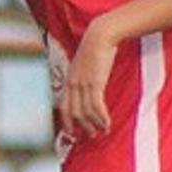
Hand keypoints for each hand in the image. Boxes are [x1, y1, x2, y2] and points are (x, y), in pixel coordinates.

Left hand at [63, 24, 117, 138]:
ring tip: (103, 131)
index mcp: (68, 80)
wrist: (100, 36)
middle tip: (91, 135)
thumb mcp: (85, 63)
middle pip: (74, 113)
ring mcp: (83, 84)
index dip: (67, 121)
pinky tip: (108, 124)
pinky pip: (96, 106)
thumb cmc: (96, 47)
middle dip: (82, 126)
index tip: (72, 132)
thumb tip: (91, 86)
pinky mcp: (94, 83)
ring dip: (95, 124)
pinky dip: (102, 118)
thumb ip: (84, 75)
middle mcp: (73, 84)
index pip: (63, 106)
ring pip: (86, 112)